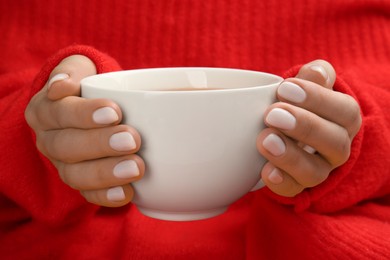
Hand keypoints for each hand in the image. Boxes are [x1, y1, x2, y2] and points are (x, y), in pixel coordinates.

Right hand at [25, 55, 143, 206]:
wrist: (93, 111)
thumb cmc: (89, 87)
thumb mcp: (80, 69)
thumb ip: (72, 70)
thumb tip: (61, 85)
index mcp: (45, 111)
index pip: (59, 112)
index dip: (84, 114)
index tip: (114, 111)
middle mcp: (50, 141)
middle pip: (66, 147)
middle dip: (100, 144)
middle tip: (132, 139)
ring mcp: (64, 166)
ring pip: (75, 175)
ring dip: (106, 173)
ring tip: (136, 168)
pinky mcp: (81, 184)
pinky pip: (88, 195)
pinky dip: (107, 197)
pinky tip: (127, 193)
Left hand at [257, 60, 361, 196]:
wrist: (286, 127)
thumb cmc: (298, 100)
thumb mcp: (308, 83)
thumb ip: (314, 76)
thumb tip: (316, 72)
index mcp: (344, 118)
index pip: (344, 110)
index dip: (316, 99)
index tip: (283, 88)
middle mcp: (337, 147)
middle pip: (334, 143)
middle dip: (304, 127)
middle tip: (272, 114)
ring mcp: (318, 169)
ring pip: (315, 172)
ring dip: (290, 156)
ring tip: (265, 139)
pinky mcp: (296, 185)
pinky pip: (293, 190)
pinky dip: (280, 182)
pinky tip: (265, 170)